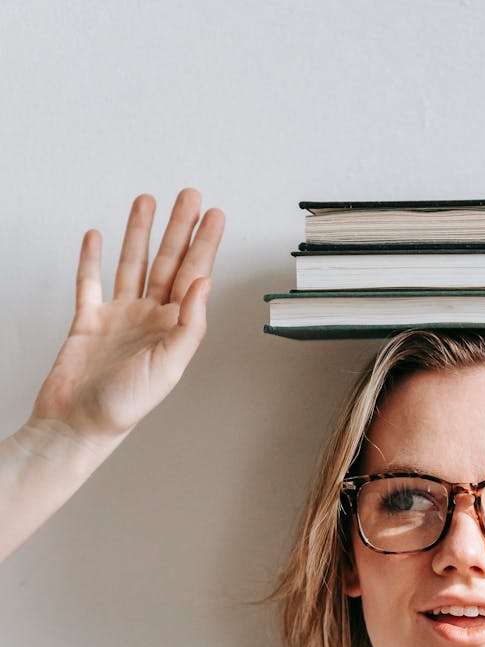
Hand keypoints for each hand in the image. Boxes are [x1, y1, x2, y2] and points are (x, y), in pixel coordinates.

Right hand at [29, 188, 224, 443]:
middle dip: (179, 228)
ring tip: (147, 200)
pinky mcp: (88, 320)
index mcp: (173, 330)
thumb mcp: (169, 367)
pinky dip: (92, 258)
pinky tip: (97, 235)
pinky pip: (90, 282)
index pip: (194, 277)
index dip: (205, 245)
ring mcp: (118, 317)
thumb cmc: (124, 406)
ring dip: (140, 233)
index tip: (215, 215)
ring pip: (131, 265)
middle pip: (167, 263)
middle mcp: (149, 319)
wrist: (78, 423)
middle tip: (190, 195)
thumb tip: (204, 283)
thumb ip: (189, 325)